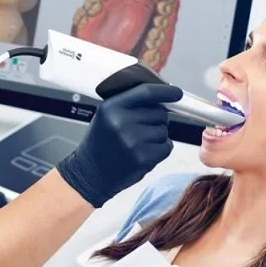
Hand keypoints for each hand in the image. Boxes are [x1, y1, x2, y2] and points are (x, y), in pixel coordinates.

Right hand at [56, 83, 181, 207]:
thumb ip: (130, 104)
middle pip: (159, 112)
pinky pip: (166, 147)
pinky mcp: (143, 159)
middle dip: (156, 119)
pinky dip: (160, 150)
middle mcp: (121, 122)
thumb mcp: (106, 116)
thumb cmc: (100, 144)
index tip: (177, 93)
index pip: (146, 92)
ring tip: (138, 143)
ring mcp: (132, 141)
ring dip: (157, 136)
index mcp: (111, 107)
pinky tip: (143, 153)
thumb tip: (162, 98)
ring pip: (163, 130)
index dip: (165, 92)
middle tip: (140, 129)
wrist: (89, 174)